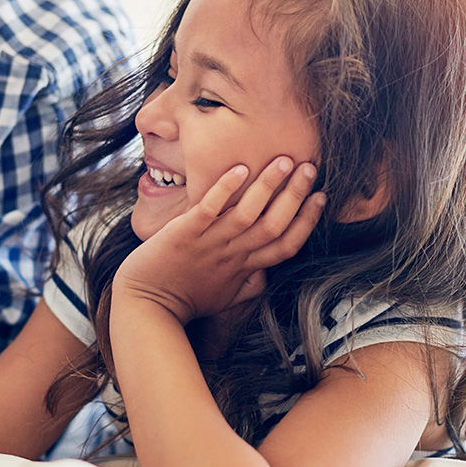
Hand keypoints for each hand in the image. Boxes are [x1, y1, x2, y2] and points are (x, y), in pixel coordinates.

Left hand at [114, 157, 324, 323]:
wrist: (145, 305)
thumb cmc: (184, 300)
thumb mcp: (222, 298)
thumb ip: (246, 286)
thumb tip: (265, 275)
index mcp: (244, 268)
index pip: (286, 245)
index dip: (307, 221)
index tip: (320, 197)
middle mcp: (232, 254)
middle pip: (274, 225)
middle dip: (295, 195)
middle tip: (311, 167)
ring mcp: (209, 243)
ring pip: (248, 214)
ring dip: (268, 186)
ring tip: (284, 161)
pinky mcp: (184, 233)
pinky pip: (209, 209)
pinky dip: (224, 189)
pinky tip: (239, 168)